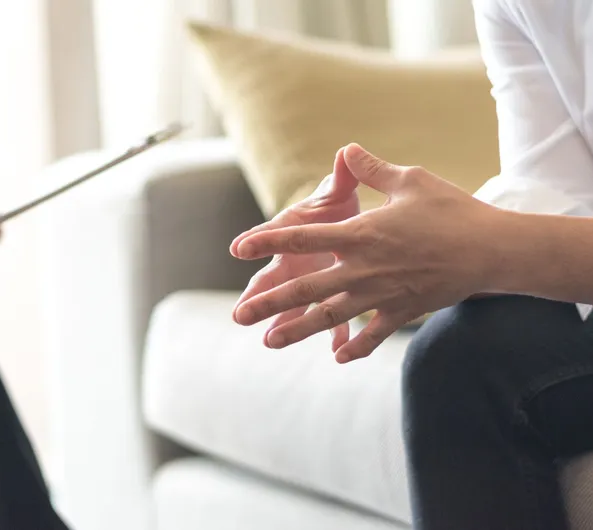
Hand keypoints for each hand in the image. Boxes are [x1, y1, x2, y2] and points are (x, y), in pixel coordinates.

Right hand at [230, 148, 360, 348]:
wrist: (354, 226)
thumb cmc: (336, 206)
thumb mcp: (338, 191)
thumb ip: (342, 177)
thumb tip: (346, 152)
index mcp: (292, 233)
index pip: (270, 235)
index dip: (256, 240)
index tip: (238, 248)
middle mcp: (295, 261)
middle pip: (271, 280)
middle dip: (256, 297)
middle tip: (239, 314)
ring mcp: (310, 282)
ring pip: (296, 306)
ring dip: (284, 323)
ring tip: (269, 341)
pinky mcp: (332, 296)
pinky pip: (334, 319)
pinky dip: (336, 334)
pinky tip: (337, 352)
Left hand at [231, 144, 502, 362]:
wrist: (492, 250)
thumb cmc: (451, 210)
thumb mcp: (410, 181)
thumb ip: (372, 170)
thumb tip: (347, 148)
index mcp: (360, 234)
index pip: (303, 238)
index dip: (268, 241)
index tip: (238, 247)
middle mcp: (363, 268)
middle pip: (306, 289)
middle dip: (269, 303)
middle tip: (239, 316)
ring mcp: (381, 295)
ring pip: (330, 317)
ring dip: (298, 331)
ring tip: (269, 341)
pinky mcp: (402, 312)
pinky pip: (374, 335)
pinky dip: (357, 347)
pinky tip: (339, 358)